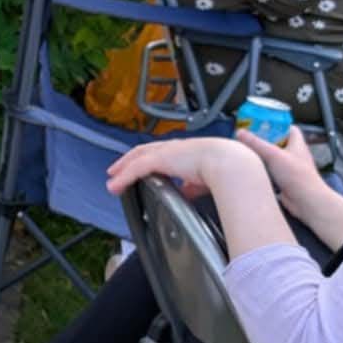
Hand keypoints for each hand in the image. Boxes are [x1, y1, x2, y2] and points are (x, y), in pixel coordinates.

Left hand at [105, 136, 257, 201]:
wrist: (229, 163)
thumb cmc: (227, 168)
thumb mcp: (206, 180)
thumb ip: (194, 187)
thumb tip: (188, 195)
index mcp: (187, 151)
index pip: (162, 152)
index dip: (149, 157)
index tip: (140, 167)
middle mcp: (174, 148)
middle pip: (145, 151)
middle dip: (130, 161)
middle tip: (117, 170)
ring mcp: (167, 152)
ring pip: (137, 158)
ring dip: (123, 168)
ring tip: (112, 179)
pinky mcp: (160, 159)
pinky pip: (136, 168)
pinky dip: (124, 177)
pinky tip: (115, 186)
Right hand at [232, 125, 324, 212]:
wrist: (306, 201)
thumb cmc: (299, 177)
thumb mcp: (274, 155)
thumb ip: (256, 143)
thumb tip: (241, 132)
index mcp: (297, 143)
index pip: (288, 127)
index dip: (275, 124)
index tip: (261, 123)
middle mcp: (294, 154)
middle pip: (278, 142)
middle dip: (264, 140)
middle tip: (250, 138)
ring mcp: (290, 167)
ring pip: (274, 157)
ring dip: (263, 156)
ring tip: (249, 153)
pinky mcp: (285, 180)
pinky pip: (272, 171)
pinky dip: (264, 170)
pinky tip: (255, 170)